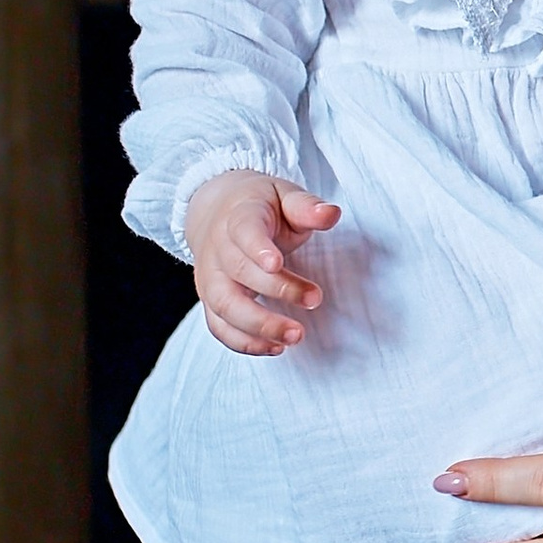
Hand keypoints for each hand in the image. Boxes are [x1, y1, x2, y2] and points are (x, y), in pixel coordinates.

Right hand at [186, 169, 342, 354]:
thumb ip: (306, 207)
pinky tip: (275, 347)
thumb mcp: (285, 195)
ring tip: (295, 336)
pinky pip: (219, 326)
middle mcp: (218, 249)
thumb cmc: (261, 207)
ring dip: (258, 325)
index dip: (257, 248)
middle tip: (314, 299)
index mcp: (239, 217)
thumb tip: (332, 213)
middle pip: (239, 272)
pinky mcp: (211, 300)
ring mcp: (210, 277)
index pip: (243, 231)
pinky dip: (243, 342)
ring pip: (225, 305)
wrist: (217, 211)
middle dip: (276, 290)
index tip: (278, 264)